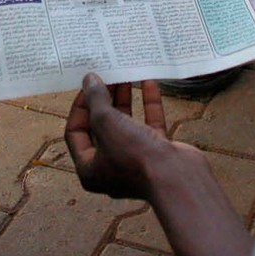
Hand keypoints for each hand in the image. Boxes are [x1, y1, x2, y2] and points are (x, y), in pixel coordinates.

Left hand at [66, 75, 198, 200]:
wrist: (178, 179)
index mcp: (90, 169)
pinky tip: (149, 83)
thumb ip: (96, 99)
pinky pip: (150, 125)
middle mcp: (111, 167)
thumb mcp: (106, 122)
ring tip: (124, 76)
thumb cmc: (134, 156)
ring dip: (125, 100)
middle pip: (102, 127)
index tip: (88, 85)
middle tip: (107, 76)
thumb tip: (88, 80)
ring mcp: (136, 161)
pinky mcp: (157, 154)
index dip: (80, 106)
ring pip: (126, 124)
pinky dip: (149, 105)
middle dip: (104, 100)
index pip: (76, 132)